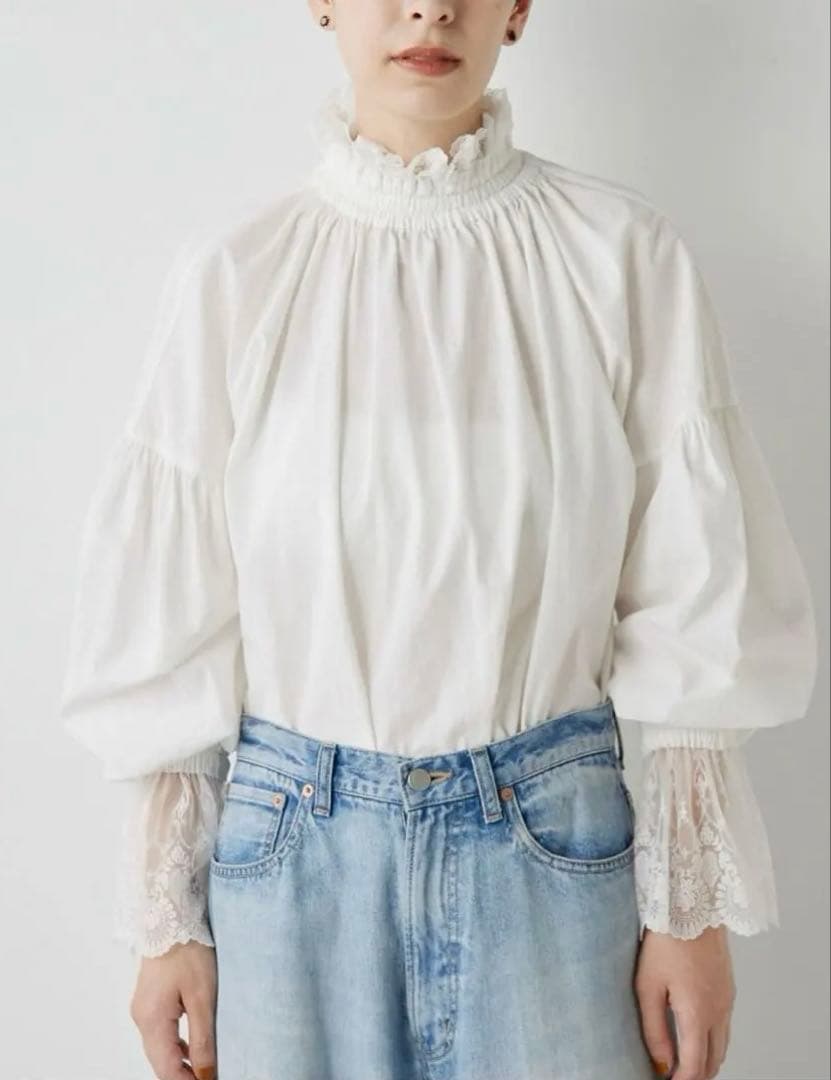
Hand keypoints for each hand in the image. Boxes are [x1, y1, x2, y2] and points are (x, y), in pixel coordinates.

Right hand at [129, 940, 217, 1079]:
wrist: (170, 917)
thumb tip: (205, 1073)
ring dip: (178, 1062)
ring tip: (203, 1068)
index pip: (167, 1069)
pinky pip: (159, 1033)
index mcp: (152, 1021)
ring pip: (158, 1048)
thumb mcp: (202, 996)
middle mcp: (141, 1019)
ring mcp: (142, 1009)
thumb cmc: (188, 950)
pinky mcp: (148, 1001)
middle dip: (182, 1075)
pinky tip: (191, 1046)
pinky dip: (174, 1045)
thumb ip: (202, 1038)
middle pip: (159, 1062)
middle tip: (207, 1077)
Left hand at [634, 925, 735, 1079]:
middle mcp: (719, 1011)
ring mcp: (727, 1000)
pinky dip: (712, 1039)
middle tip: (675, 1076)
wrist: (692, 906)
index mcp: (698, 1014)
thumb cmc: (665, 942)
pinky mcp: (728, 988)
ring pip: (722, 1045)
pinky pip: (724, 1026)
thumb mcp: (648, 986)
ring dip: (706, 1059)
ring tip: (682, 1062)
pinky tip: (694, 1034)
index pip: (695, 1066)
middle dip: (696, 1075)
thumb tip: (660, 1063)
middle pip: (713, 1060)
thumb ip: (653, 1028)